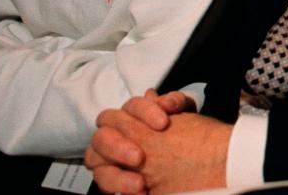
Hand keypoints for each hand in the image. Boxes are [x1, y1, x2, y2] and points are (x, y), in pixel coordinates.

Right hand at [85, 89, 217, 194]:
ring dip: (115, 174)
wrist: (193, 160)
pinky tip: (141, 191)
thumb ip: (176, 102)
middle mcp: (115, 134)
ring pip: (94, 160)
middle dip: (118, 146)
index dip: (145, 112)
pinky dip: (119, 185)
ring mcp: (109, 157)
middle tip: (139, 157)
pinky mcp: (111, 177)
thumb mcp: (185, 113)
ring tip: (139, 183)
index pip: (130, 107)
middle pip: (102, 134)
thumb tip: (164, 101)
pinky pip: (104, 181)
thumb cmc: (184, 132)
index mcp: (131, 115)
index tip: (163, 124)